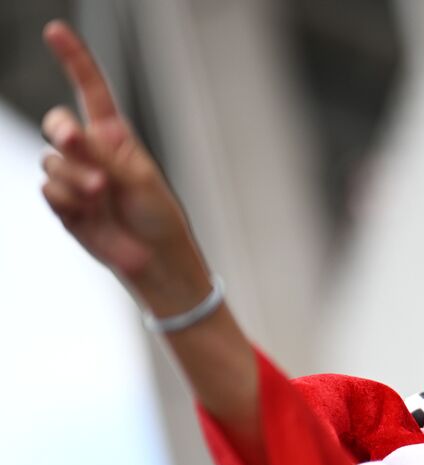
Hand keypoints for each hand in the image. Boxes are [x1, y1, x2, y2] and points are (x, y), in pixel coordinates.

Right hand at [38, 20, 209, 313]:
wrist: (155, 258)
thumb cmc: (157, 216)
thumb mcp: (140, 179)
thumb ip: (105, 155)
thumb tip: (74, 139)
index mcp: (114, 136)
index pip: (89, 90)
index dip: (73, 60)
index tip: (55, 31)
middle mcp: (90, 153)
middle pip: (57, 123)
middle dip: (62, 130)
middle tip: (74, 140)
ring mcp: (74, 178)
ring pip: (53, 162)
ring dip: (76, 177)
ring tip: (102, 194)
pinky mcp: (64, 204)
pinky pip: (50, 190)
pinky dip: (68, 199)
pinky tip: (87, 210)